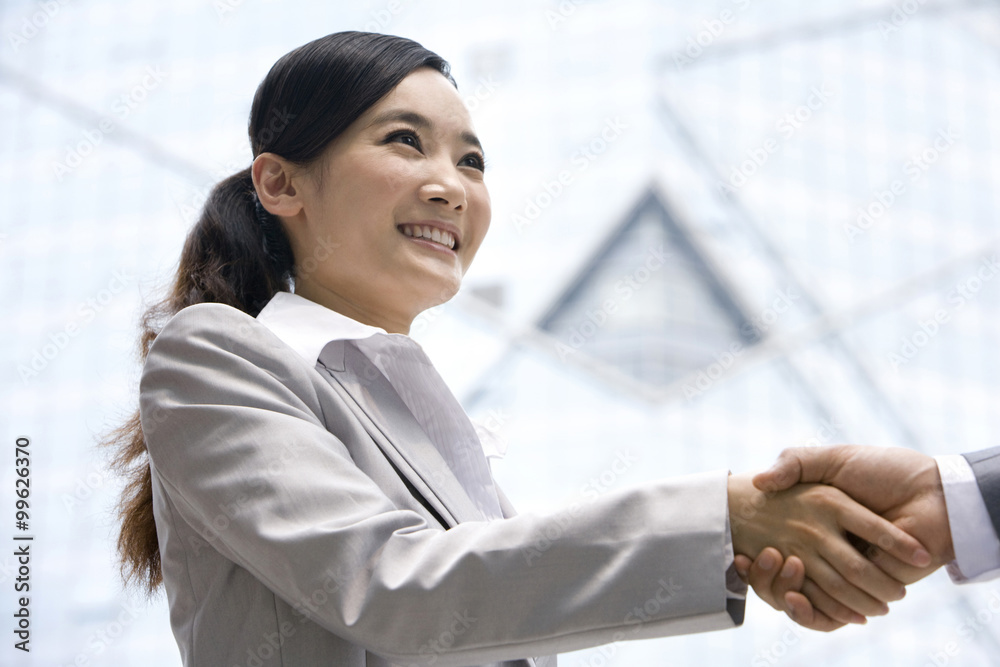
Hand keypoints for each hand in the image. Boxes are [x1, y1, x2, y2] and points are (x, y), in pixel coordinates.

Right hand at [728, 472, 927, 624]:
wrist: (933, 493)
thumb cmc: (884, 469)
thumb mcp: (831, 459)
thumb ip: (795, 463)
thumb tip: (759, 482)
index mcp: (823, 515)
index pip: (778, 536)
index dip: (758, 546)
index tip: (742, 548)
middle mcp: (833, 544)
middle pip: (787, 568)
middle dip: (767, 572)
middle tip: (755, 559)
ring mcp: (849, 566)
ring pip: (804, 591)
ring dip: (783, 589)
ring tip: (771, 572)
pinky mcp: (867, 586)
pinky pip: (831, 607)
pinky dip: (813, 611)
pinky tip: (794, 599)